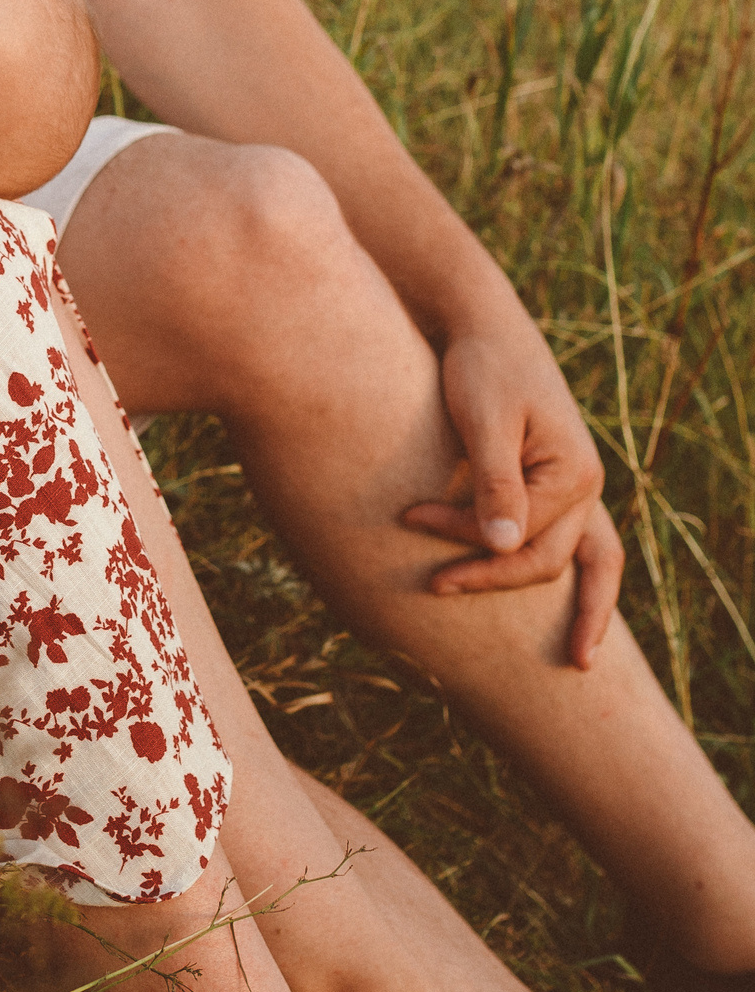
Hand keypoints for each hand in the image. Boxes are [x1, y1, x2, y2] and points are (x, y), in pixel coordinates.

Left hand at [400, 313, 621, 667]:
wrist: (481, 328)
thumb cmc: (478, 367)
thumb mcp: (482, 420)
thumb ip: (495, 483)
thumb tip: (503, 547)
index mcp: (575, 474)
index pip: (520, 537)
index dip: (463, 539)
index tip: (407, 517)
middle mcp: (585, 487)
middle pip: (549, 561)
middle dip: (493, 580)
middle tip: (433, 589)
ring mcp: (573, 489)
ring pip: (582, 562)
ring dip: (576, 609)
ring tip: (578, 663)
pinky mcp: (550, 485)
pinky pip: (571, 544)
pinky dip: (571, 579)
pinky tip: (563, 615)